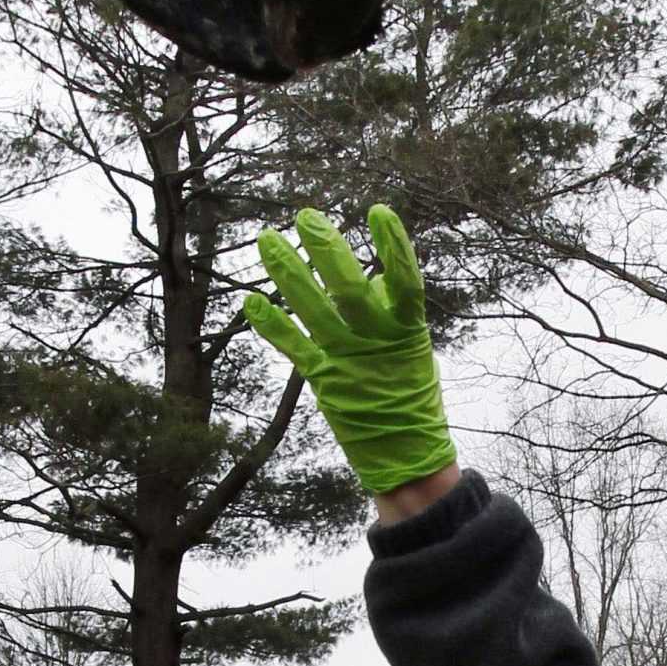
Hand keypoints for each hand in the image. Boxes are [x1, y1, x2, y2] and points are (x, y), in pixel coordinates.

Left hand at [243, 206, 455, 495]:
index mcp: (407, 331)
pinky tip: (251, 302)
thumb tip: (372, 274)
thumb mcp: (415, 347)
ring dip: (287, 273)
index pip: (405, 281)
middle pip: (349, 289)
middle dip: (326, 250)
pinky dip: (272, 324)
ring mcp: (346, 360)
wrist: (407, 453)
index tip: (379, 211)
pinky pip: (294, 346)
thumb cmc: (411, 391)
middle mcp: (375, 342)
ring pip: (312, 310)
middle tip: (306, 216)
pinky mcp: (323, 379)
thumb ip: (392, 311)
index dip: (394, 247)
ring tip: (267, 238)